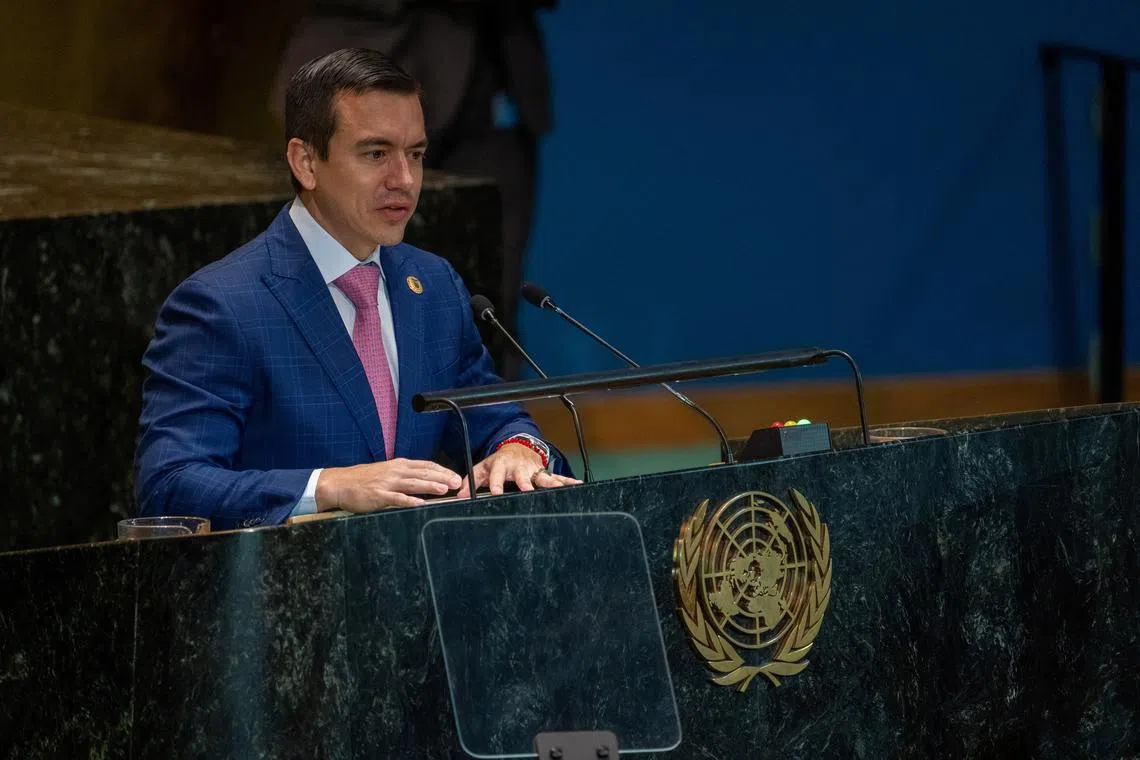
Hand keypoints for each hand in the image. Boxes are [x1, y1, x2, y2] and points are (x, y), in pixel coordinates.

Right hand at [315, 458, 462, 511]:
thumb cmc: (363, 479)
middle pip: (423, 473)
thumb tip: (423, 480)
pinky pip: (396, 498)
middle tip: (457, 482)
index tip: (455, 476)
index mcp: (398, 465)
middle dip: (442, 477)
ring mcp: (386, 483)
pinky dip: (408, 500)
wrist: (339, 483)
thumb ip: (403, 475)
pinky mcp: (378, 496)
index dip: (442, 470)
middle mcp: (395, 472)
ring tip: (444, 489)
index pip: (425, 465)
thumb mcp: (386, 471)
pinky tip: (419, 503)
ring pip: (413, 483)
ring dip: (429, 486)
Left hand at [456, 443, 581, 496]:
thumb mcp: (483, 468)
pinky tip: (579, 485)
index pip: (497, 474)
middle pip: (523, 476)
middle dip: (525, 483)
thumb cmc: (499, 461)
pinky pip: (558, 478)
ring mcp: (534, 470)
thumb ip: (471, 481)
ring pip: (543, 477)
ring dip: (552, 483)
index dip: (496, 483)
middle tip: (527, 491)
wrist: (517, 448)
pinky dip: (568, 482)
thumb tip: (459, 495)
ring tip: (561, 488)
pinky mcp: (545, 472)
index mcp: (502, 464)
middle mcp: (520, 467)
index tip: (496, 493)